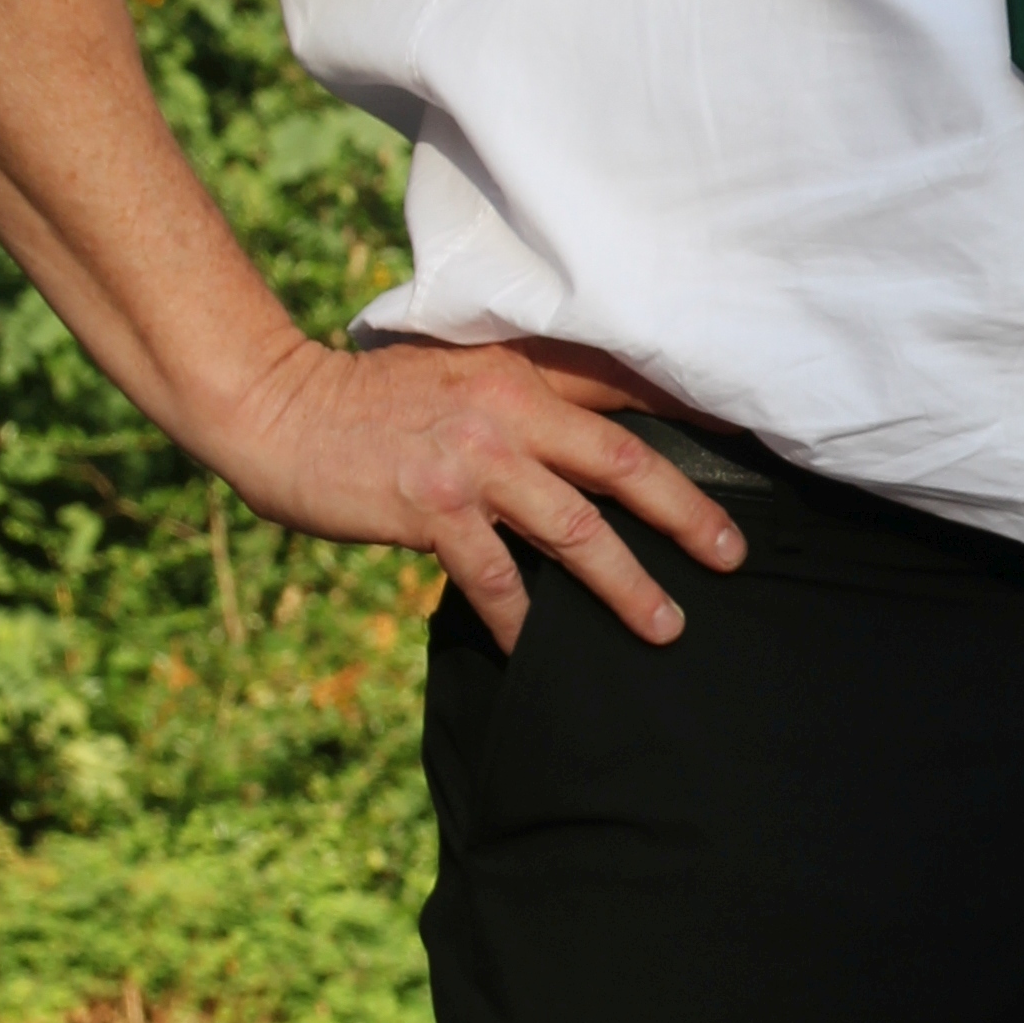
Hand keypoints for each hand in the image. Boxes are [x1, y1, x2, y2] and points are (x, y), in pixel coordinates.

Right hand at [210, 334, 747, 650]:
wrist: (276, 408)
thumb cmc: (365, 400)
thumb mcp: (453, 375)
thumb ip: (517, 400)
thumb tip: (578, 448)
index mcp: (520, 372)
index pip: (624, 392)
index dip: (690, 415)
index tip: (748, 442)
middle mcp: (508, 409)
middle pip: (624, 464)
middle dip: (687, 514)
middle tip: (732, 555)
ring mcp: (471, 460)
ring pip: (576, 528)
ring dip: (626, 584)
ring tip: (665, 624)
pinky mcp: (431, 508)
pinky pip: (495, 577)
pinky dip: (521, 619)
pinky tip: (539, 650)